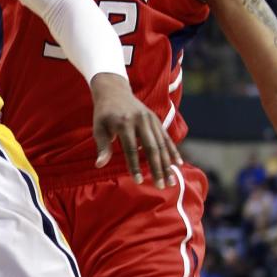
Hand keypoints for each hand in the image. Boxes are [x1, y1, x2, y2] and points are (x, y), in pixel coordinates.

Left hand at [90, 74, 181, 188]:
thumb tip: (99, 165)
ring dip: (167, 163)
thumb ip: (102, 146)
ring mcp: (150, 119)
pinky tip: (178, 164)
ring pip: (162, 144)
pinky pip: (166, 137)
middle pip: (152, 147)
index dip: (135, 165)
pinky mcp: (155, 119)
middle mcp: (140, 120)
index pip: (131, 148)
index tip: (138, 181)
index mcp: (124, 122)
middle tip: (162, 186)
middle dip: (157, 168)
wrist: (114, 90)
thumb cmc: (103, 113)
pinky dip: (172, 151)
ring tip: (171, 181)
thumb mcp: (98, 128)